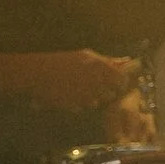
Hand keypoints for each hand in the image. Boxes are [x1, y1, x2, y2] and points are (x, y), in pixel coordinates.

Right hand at [13, 48, 140, 116]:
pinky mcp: (74, 105)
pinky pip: (83, 107)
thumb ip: (108, 59)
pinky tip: (73, 96)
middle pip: (110, 93)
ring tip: (83, 90)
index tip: (118, 83)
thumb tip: (125, 61)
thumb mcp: (86, 55)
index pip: (121, 78)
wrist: (39, 72)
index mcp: (99, 67)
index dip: (121, 82)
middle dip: (107, 92)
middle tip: (100, 88)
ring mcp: (84, 94)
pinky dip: (81, 104)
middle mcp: (94, 81)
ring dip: (93, 98)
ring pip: (97, 102)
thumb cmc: (64, 61)